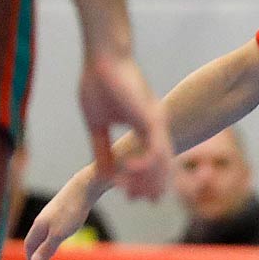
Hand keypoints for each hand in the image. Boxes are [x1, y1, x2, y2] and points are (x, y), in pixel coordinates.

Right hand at [25, 170, 100, 259]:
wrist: (83, 189)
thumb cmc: (71, 212)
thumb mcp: (59, 234)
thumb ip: (47, 248)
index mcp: (38, 226)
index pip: (30, 243)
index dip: (30, 255)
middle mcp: (42, 219)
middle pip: (35, 238)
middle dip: (37, 251)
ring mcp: (52, 213)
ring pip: (44, 231)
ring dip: (45, 243)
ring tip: (51, 252)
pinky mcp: (62, 209)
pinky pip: (54, 225)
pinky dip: (53, 235)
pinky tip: (61, 234)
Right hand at [80, 49, 170, 200]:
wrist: (102, 58)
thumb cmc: (99, 83)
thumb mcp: (97, 125)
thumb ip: (102, 150)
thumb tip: (103, 175)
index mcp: (145, 128)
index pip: (150, 161)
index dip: (142, 180)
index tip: (129, 195)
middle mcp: (156, 128)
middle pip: (160, 166)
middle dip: (150, 186)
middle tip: (137, 202)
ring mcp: (157, 123)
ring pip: (161, 162)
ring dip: (148, 180)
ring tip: (134, 195)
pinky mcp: (152, 119)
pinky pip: (155, 149)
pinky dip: (144, 164)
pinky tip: (129, 171)